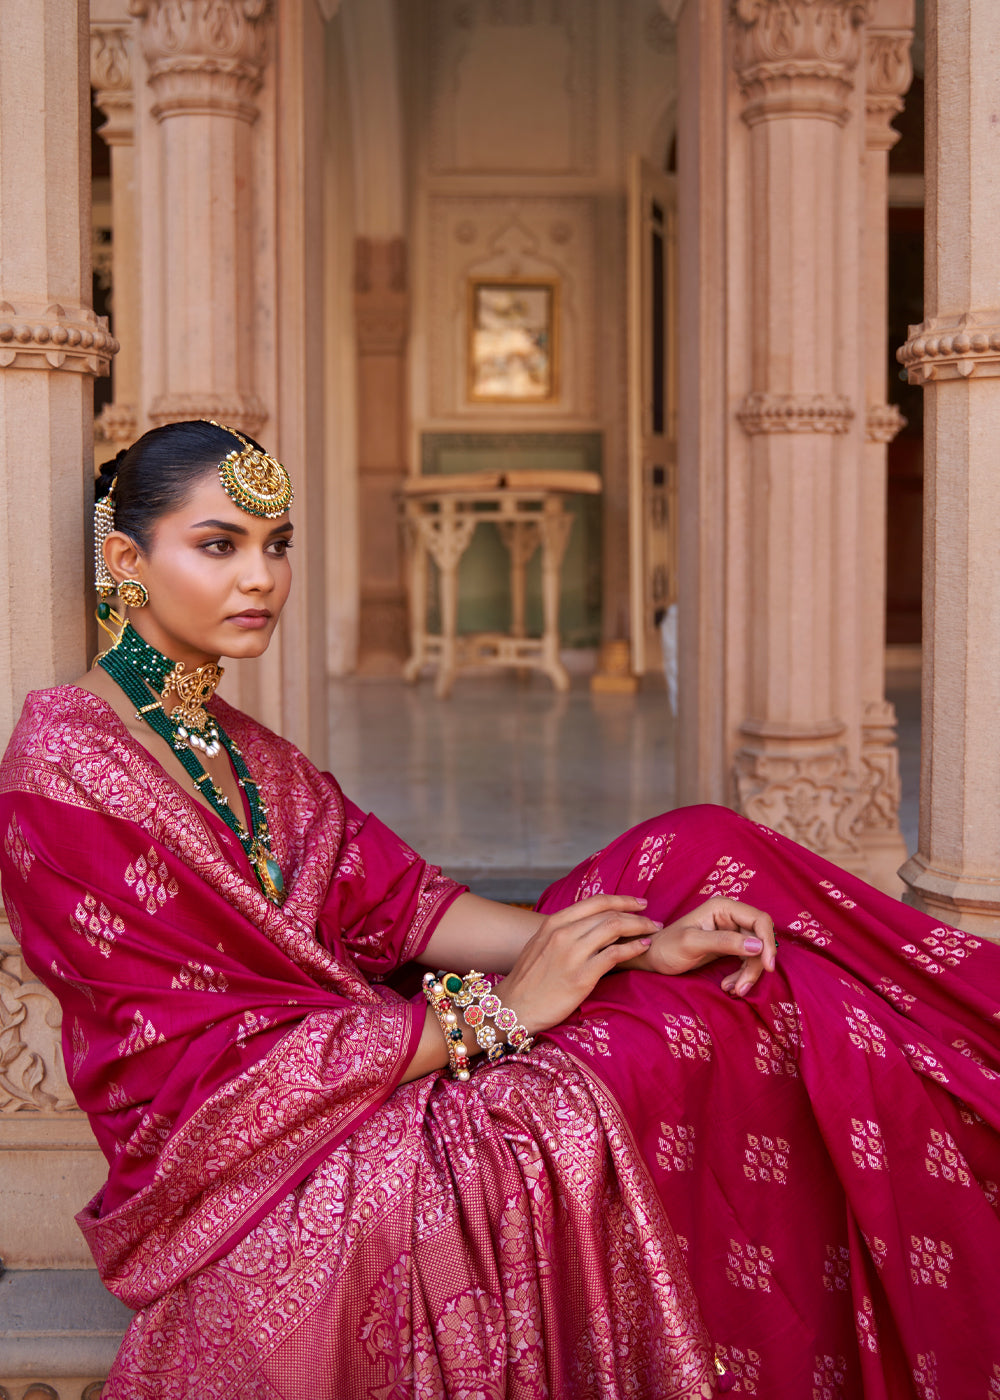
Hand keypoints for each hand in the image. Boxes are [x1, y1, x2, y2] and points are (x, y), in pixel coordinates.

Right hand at [498, 895, 661, 1035]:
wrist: (513, 1008)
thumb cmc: (529, 980)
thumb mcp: (540, 945)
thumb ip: (563, 932)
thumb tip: (588, 925)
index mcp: (554, 923)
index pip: (596, 901)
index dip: (622, 899)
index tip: (639, 903)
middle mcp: (563, 933)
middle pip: (609, 913)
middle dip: (636, 914)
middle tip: (652, 920)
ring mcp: (572, 954)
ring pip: (614, 928)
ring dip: (639, 927)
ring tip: (652, 932)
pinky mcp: (581, 976)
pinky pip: (614, 955)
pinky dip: (633, 948)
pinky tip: (643, 948)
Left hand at [624, 896, 777, 996]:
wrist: (653, 958)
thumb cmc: (667, 947)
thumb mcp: (692, 944)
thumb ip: (724, 942)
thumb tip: (757, 946)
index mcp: (722, 907)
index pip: (760, 920)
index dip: (768, 942)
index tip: (767, 967)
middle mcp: (730, 915)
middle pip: (760, 938)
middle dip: (756, 964)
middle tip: (742, 987)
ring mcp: (731, 930)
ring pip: (756, 952)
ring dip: (749, 973)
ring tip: (733, 990)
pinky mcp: (730, 946)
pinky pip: (747, 960)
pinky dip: (742, 975)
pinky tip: (729, 986)